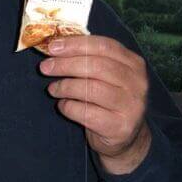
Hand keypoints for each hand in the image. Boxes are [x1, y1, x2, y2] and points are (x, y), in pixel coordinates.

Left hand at [40, 35, 151, 174]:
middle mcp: (136, 83)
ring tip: (53, 89)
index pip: (103, 46)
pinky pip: (86, 112)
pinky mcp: (119, 127)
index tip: (52, 47)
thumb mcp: (106, 75)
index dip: (75, 44)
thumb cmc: (108, 98)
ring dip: (65, 86)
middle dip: (65, 65)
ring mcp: (131, 106)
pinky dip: (69, 107)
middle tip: (45, 67)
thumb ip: (88, 58)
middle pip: (96, 66)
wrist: (125, 137)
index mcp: (133, 63)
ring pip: (91, 89)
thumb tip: (55, 46)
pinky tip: (63, 105)